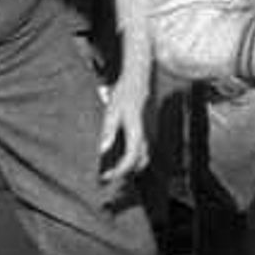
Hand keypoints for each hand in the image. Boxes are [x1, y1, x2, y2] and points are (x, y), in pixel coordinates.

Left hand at [97, 66, 151, 186]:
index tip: (106, 176)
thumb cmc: (125, 93)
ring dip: (131, 165)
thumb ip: (108, 132)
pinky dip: (135, 156)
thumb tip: (102, 150)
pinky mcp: (151, 129)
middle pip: (139, 163)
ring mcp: (152, 132)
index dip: (119, 171)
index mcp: (137, 132)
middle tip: (107, 175)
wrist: (139, 78)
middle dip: (124, 172)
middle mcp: (147, 135)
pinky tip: (121, 153)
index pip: (130, 159)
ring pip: (144, 157)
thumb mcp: (111, 111)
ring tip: (113, 167)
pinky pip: (145, 149)